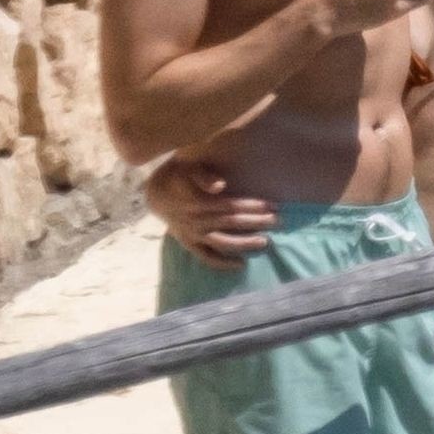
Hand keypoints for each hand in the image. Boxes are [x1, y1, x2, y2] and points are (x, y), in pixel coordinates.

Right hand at [146, 157, 276, 268]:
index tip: (272, 205)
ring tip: (265, 242)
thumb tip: (219, 185)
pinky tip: (241, 264)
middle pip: (232, 223)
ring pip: (222, 242)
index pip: (231, 205)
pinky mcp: (189, 244)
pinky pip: (206, 258)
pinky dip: (222, 263)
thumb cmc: (177, 176)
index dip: (253, 205)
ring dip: (244, 243)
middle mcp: (197, 221)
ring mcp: (193, 235)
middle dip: (256, 222)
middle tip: (278, 221)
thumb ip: (203, 176)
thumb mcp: (187, 169)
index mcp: (198, 202)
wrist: (155, 193)